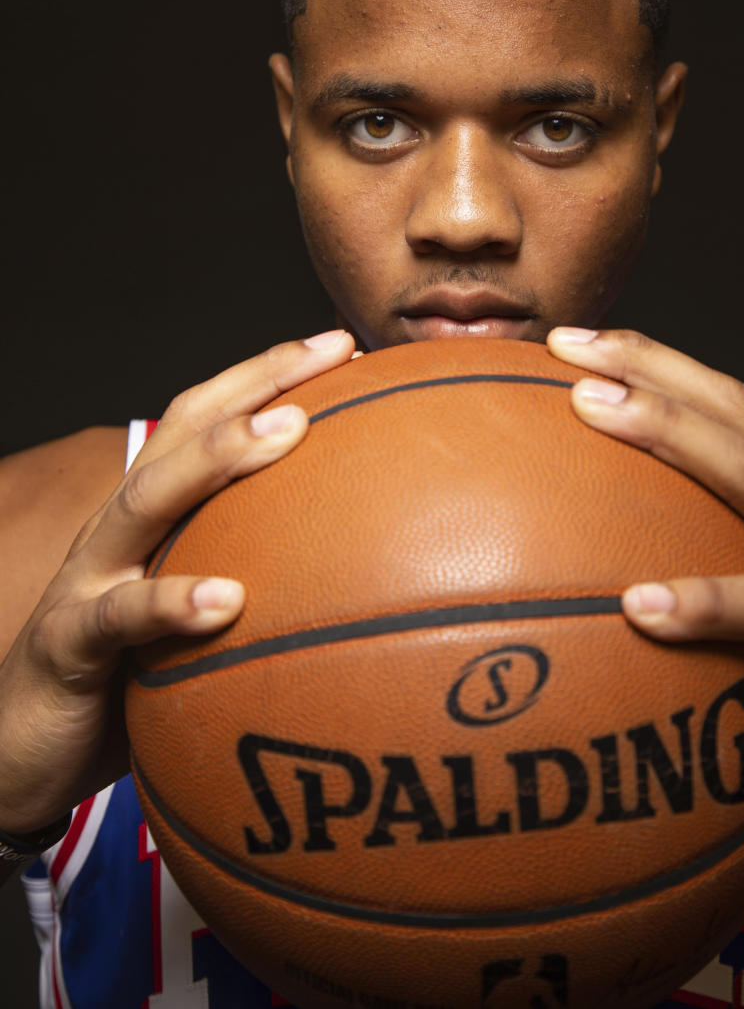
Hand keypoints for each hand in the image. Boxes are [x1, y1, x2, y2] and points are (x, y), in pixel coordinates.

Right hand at [0, 330, 354, 839]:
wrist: (16, 751)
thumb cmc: (124, 678)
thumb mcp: (196, 616)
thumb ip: (250, 577)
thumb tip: (357, 566)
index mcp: (153, 515)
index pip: (207, 420)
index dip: (268, 375)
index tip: (344, 346)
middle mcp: (119, 529)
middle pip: (183, 432)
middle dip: (257, 384)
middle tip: (331, 355)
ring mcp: (89, 579)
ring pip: (148, 499)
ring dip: (217, 459)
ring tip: (286, 431)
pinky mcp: (69, 643)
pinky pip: (120, 617)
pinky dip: (171, 602)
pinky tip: (228, 598)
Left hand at [547, 326, 743, 831]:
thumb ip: (726, 581)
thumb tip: (613, 591)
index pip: (729, 408)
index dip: (659, 366)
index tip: (577, 344)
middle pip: (734, 415)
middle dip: (651, 369)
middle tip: (568, 348)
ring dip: (668, 432)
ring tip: (590, 411)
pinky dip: (708, 602)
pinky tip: (639, 605)